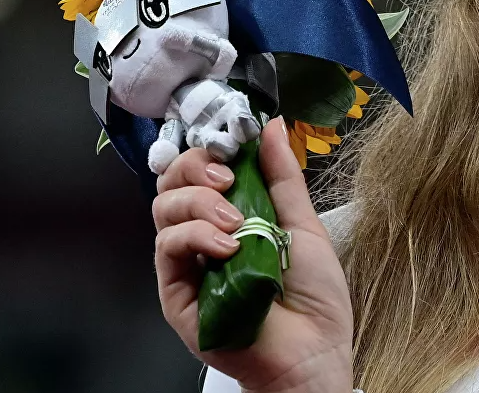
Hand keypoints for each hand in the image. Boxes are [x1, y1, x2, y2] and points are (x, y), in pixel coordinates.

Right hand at [153, 116, 354, 392]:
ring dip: (200, 202)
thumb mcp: (302, 222)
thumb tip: (270, 126)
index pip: (200, 169)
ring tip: (237, 223)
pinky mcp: (176, 292)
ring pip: (165, 210)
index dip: (209, 148)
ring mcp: (188, 263)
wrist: (314, 351)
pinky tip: (227, 246)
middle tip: (228, 176)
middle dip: (196, 166)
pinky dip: (196, 236)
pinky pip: (168, 248)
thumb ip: (282, 175)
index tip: (233, 141)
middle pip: (172, 182)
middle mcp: (203, 235)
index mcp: (232, 214)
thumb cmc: (313, 297)